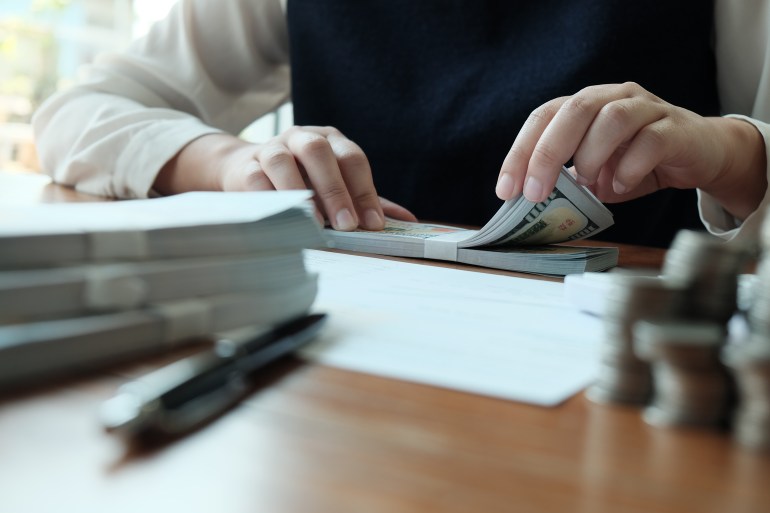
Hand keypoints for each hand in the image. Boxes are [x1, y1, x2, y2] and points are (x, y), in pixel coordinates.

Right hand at [155, 127, 416, 229]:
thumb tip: (410, 221)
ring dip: (301, 191)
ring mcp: (271, 149)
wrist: (249, 171)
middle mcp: (301, 138)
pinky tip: (282, 218)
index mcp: (330, 141)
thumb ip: (369, 202)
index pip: (352, 159)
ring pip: (284, 161)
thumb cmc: (304, 182)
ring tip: (315, 223)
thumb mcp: (339, 188)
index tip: (373, 224)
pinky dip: (269, 197)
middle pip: (319, 153)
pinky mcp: (246, 167)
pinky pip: (255, 179)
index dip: (364, 191)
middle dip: (335, 189)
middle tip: (347, 224)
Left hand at [495, 82, 765, 219]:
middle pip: (574, 110)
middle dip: (546, 154)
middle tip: (535, 192)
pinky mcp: (675, 128)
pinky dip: (630, 167)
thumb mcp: (593, 173)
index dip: (520, 151)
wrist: (699, 156)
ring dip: (591, 156)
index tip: (506, 189)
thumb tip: (529, 204)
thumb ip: (565, 181)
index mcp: (585, 105)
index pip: (543, 117)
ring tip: (588, 184)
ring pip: (612, 119)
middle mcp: (612, 97)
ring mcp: (646, 108)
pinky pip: (651, 141)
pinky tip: (621, 185)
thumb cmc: (637, 162)